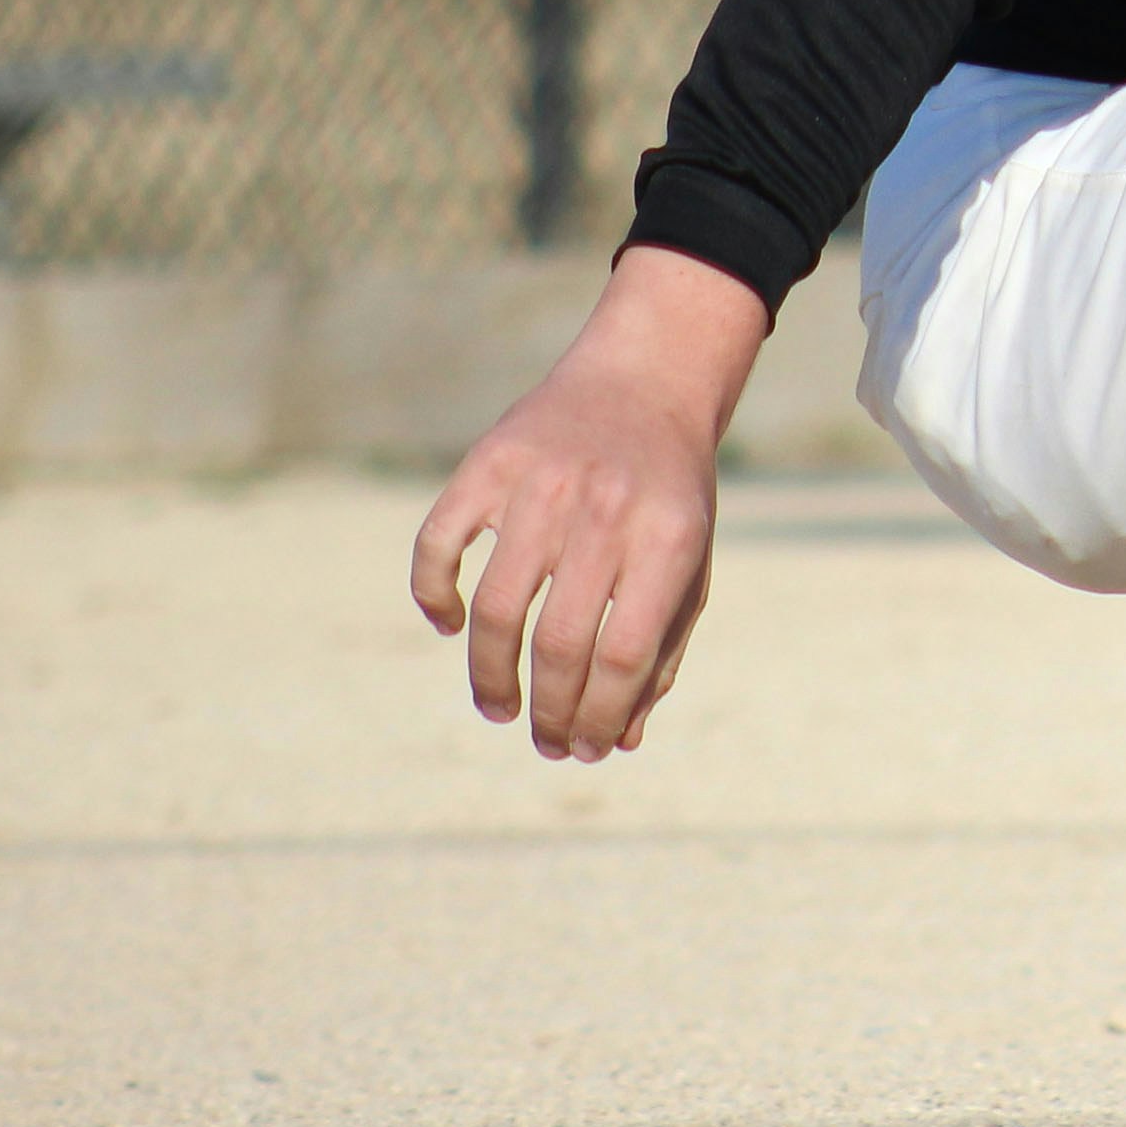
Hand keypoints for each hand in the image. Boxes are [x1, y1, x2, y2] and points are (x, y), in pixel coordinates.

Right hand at [410, 247, 767, 760]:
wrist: (647, 378)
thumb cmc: (671, 491)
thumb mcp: (692, 561)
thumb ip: (663, 649)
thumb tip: (622, 741)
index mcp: (668, 538)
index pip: (623, 655)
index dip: (601, 716)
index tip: (589, 749)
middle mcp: (605, 511)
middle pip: (560, 643)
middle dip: (548, 712)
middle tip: (543, 743)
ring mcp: (543, 483)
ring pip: (498, 609)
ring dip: (490, 675)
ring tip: (499, 708)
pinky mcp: (489, 461)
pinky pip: (439, 543)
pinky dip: (434, 594)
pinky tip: (451, 624)